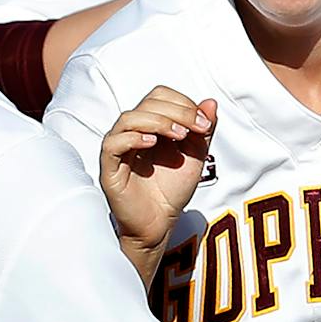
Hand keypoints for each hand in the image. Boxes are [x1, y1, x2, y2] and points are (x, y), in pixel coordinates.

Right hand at [99, 86, 215, 254]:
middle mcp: (132, 133)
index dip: (183, 103)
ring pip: (128, 118)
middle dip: (178, 112)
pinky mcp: (109, 168)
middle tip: (197, 128)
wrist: (160, 224)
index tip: (205, 123)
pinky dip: (133, 138)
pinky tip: (153, 143)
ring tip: (179, 136)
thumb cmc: (172, 190)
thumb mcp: (195, 156)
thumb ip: (203, 130)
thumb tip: (211, 102)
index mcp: (150, 126)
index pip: (160, 97)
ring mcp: (118, 149)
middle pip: (147, 104)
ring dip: (158, 121)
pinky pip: (112, 144)